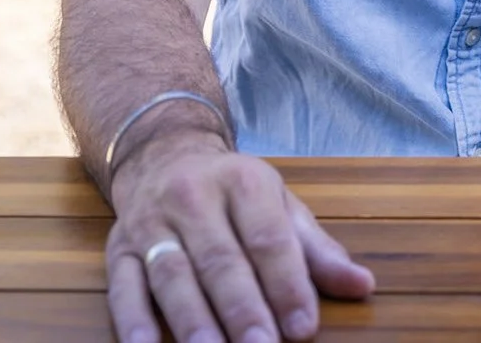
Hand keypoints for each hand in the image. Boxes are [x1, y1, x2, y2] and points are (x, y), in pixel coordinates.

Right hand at [103, 129, 373, 342]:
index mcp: (244, 182)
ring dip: (192, 321)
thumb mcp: (281, 207)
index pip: (269, 239)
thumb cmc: (234, 194)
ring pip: (172, 276)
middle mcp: (194, 198)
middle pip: (221, 260)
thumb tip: (363, 287)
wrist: (164, 155)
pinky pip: (122, 287)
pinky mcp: (117, 248)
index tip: (305, 328)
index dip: (288, 285)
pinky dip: (132, 321)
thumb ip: (318, 252)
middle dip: (243, 309)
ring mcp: (151, 223)